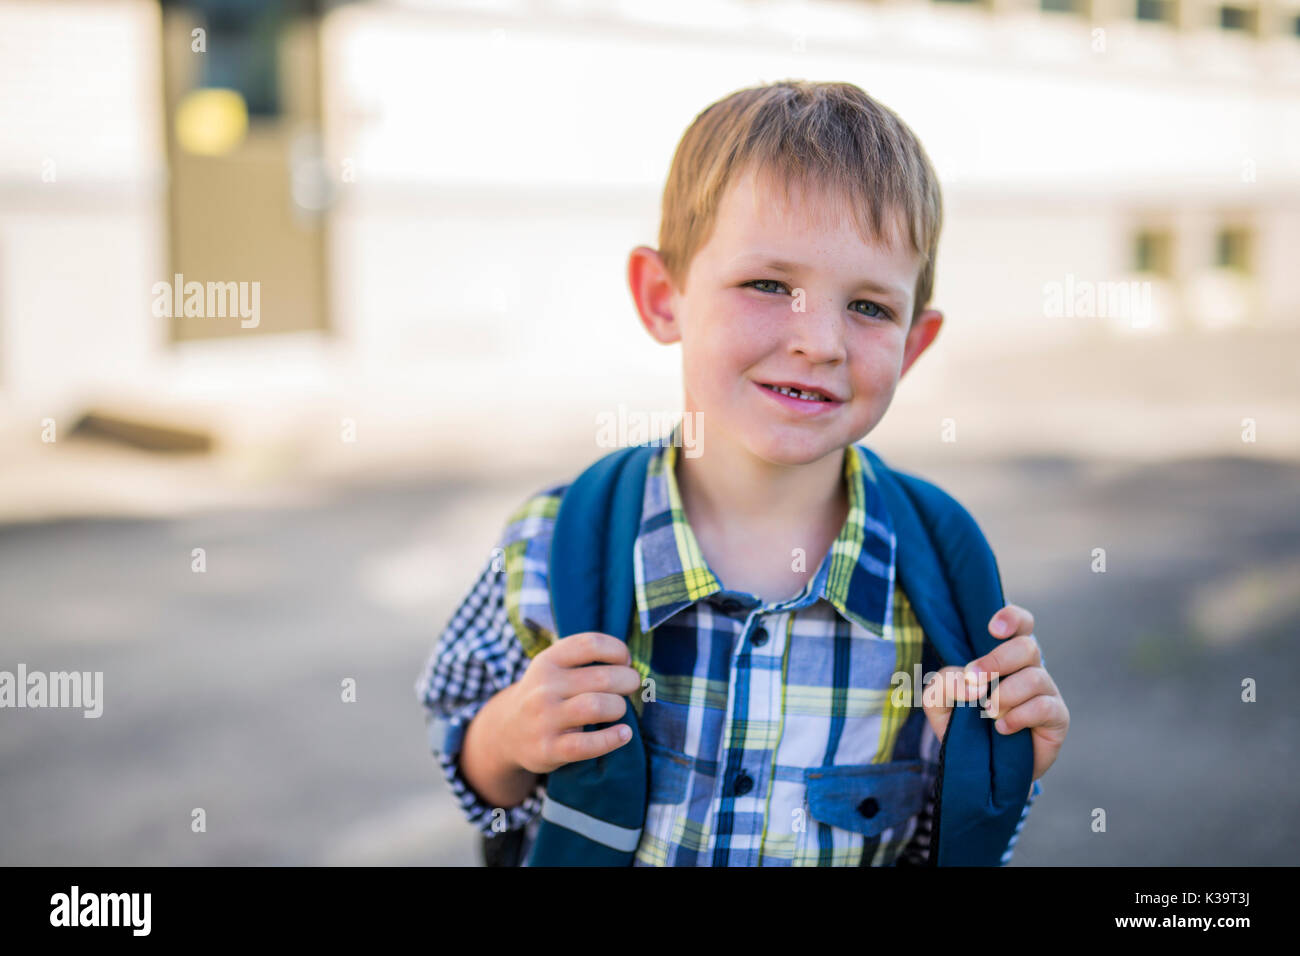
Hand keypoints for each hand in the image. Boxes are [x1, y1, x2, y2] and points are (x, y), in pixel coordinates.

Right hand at [500, 632, 642, 775]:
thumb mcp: (553, 669)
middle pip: (603, 677)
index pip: (591, 644)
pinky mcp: (549, 748)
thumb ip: (584, 659)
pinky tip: (624, 734)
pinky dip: (613, 739)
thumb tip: (630, 663)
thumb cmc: (546, 695)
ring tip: (620, 709)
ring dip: (619, 707)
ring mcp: (545, 718)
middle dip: (628, 681)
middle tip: (632, 686)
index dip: (618, 650)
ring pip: (597, 706)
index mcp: (548, 661)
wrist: (508, 733)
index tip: (626, 661)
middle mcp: (544, 687)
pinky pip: (588, 744)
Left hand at [921, 603, 1068, 784]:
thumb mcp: (939, 701)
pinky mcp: (1057, 717)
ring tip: (988, 714)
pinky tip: (1002, 729)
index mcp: (1003, 655)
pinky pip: (1044, 706)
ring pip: (1034, 677)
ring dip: (1005, 695)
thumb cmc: (962, 725)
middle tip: (974, 680)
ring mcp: (1046, 691)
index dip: (1011, 618)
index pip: (1020, 623)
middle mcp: (1028, 668)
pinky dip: (1018, 717)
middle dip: (997, 660)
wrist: (980, 768)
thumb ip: (943, 683)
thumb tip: (970, 684)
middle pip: (1027, 646)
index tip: (992, 629)